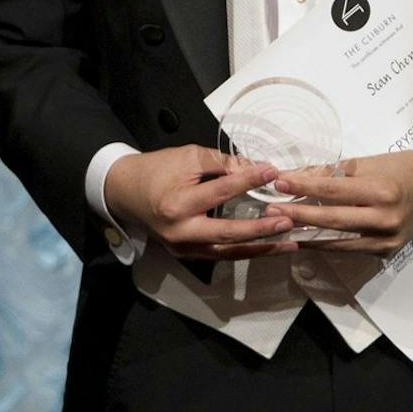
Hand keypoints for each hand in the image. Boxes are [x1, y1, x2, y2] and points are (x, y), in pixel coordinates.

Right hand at [102, 145, 294, 260]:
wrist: (122, 191)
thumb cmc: (154, 170)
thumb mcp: (185, 157)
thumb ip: (221, 163)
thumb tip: (255, 168)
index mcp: (177, 204)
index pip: (221, 192)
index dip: (249, 180)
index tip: (272, 171)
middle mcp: (180, 232)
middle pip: (228, 233)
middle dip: (261, 229)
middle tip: (288, 220)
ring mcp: (182, 248)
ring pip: (228, 252)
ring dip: (261, 248)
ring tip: (290, 243)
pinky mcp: (186, 254)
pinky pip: (220, 254)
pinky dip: (245, 251)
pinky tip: (267, 247)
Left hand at [271, 152, 412, 257]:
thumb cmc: (399, 170)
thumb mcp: (366, 164)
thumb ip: (330, 173)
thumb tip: (292, 176)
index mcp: (383, 191)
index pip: (333, 190)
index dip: (303, 187)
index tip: (278, 183)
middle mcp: (386, 219)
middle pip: (332, 219)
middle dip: (298, 215)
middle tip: (269, 211)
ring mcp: (387, 240)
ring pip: (338, 241)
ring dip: (305, 235)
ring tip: (278, 227)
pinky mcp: (386, 252)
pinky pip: (349, 249)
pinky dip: (325, 244)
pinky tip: (302, 238)